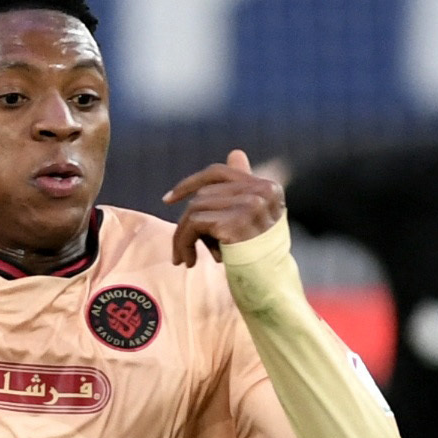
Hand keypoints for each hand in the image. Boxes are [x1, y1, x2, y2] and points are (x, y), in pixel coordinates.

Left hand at [163, 149, 285, 264]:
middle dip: (187, 223)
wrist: (270, 285)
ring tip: (184, 260)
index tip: (168, 199)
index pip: (220, 172)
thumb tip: (235, 153)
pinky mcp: (233, 222)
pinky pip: (193, 224)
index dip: (191, 182)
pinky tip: (187, 262)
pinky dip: (183, 242)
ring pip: (194, 209)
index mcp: (267, 187)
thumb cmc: (258, 255)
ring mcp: (249, 205)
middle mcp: (261, 191)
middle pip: (203, 195)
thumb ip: (241, 188)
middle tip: (182, 251)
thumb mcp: (251, 218)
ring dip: (183, 237)